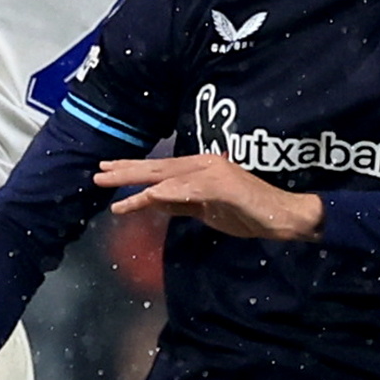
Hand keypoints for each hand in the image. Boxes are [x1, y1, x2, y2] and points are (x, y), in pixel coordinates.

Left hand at [94, 155, 318, 241]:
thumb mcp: (207, 210)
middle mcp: (203, 165)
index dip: (132, 169)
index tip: (108, 169)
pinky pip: (189, 191)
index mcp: (199, 169)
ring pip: (168, 177)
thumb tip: (155, 202)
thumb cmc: (248, 212)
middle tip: (97, 174)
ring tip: (113, 188)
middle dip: (126, 171)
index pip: (159, 169)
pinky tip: (149, 197)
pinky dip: (168, 194)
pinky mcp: (222, 187)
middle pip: (157, 168)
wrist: (282, 215)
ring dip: (139, 183)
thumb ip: (183, 204)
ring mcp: (213, 174)